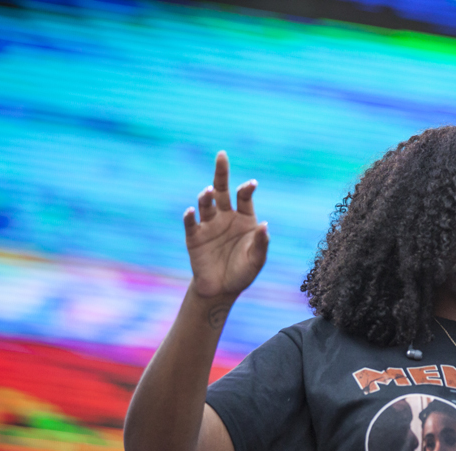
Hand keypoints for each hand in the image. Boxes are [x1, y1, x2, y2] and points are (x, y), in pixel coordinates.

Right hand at [183, 151, 269, 298]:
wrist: (221, 289)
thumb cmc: (242, 273)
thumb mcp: (256, 261)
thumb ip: (261, 244)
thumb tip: (265, 225)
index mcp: (244, 219)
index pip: (244, 197)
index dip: (247, 189)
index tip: (251, 184)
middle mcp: (225, 217)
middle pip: (222, 190)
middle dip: (221, 173)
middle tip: (222, 155)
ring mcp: (208, 225)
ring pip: (206, 204)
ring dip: (206, 196)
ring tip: (209, 192)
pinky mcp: (194, 236)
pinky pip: (191, 223)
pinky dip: (190, 216)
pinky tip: (192, 211)